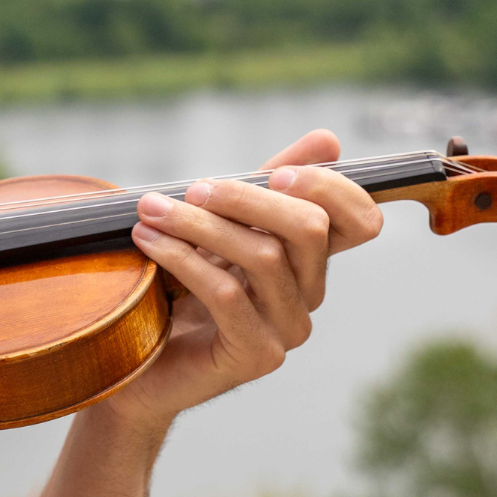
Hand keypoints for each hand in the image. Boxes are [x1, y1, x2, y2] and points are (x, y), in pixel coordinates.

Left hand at [93, 129, 381, 436]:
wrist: (136, 358)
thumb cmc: (178, 286)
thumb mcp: (221, 224)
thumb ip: (266, 184)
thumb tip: (328, 138)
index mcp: (310, 260)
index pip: (360, 220)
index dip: (332, 188)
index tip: (277, 173)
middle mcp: (309, 295)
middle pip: (309, 229)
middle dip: (246, 198)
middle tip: (191, 188)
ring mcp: (287, 329)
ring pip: (263, 257)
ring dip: (199, 225)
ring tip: (150, 211)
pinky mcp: (255, 356)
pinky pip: (228, 294)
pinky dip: (184, 259)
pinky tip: (150, 243)